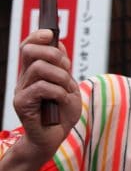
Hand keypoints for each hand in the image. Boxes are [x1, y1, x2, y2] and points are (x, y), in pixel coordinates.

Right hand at [14, 29, 80, 158]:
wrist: (54, 138)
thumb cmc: (62, 112)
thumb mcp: (68, 85)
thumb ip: (63, 67)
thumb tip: (58, 44)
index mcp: (35, 72)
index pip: (29, 46)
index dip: (38, 36)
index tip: (51, 33)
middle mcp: (25, 78)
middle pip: (30, 51)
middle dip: (54, 54)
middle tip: (67, 69)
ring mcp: (22, 90)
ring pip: (40, 67)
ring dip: (61, 76)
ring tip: (67, 89)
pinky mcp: (22, 104)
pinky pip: (42, 87)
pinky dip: (58, 91)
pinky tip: (62, 99)